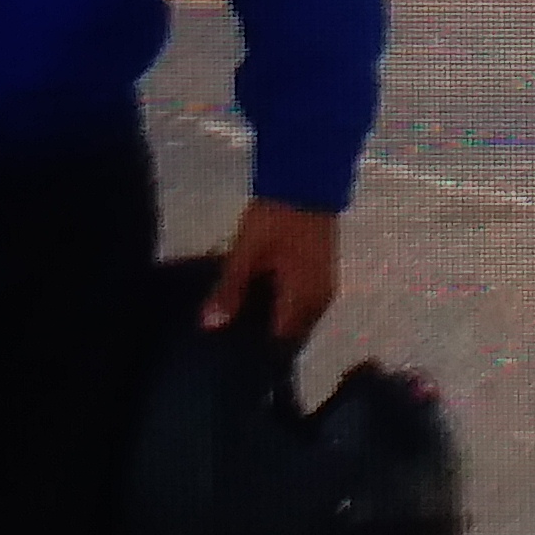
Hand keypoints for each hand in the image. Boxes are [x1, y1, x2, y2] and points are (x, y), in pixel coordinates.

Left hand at [206, 198, 341, 343]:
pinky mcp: (322, 272)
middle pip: (290, 332)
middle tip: (230, 335)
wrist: (306, 182)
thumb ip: (230, 290)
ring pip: (297, 317)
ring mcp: (324, 286)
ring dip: (274, 318)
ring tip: (241, 317)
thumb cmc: (277, 220)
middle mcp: (320, 300)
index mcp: (304, 300)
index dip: (255, 349)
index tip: (230, 352)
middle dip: (264, 336)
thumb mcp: (245, 253)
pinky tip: (259, 297)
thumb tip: (210, 326)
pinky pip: (302, 302)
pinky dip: (283, 304)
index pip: (281, 342)